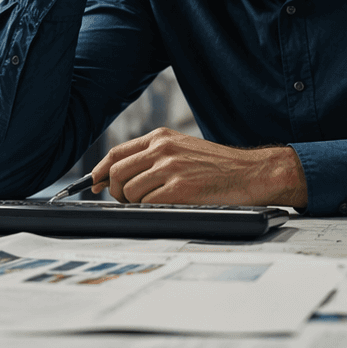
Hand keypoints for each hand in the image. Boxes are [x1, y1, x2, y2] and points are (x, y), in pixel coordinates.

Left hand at [92, 127, 308, 207]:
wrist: (251, 173)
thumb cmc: (219, 167)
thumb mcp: (183, 150)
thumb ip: (153, 158)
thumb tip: (117, 177)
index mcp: (161, 138)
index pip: (116, 153)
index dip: (100, 172)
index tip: (95, 184)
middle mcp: (162, 149)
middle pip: (117, 173)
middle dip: (116, 192)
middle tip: (128, 201)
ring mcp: (170, 168)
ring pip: (129, 191)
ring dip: (135, 203)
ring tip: (156, 203)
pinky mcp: (179, 188)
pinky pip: (147, 204)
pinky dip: (152, 210)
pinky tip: (169, 206)